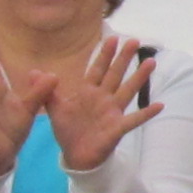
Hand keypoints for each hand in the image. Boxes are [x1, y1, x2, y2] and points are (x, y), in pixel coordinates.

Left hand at [44, 33, 165, 170]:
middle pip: (115, 74)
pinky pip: (134, 119)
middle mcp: (103, 98)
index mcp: (88, 92)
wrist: (75, 155)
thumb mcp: (54, 108)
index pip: (97, 69)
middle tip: (135, 41)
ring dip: (139, 78)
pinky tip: (159, 105)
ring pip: (127, 91)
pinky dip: (146, 113)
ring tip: (150, 63)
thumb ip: (46, 90)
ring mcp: (112, 112)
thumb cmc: (68, 130)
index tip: (111, 38)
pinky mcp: (117, 128)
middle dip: (124, 58)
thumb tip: (33, 71)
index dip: (104, 54)